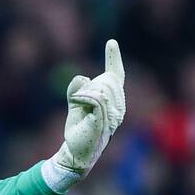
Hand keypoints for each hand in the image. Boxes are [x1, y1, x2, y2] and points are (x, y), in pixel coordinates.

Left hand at [43, 38, 126, 193]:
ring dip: (85, 92)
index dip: (114, 58)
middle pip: (107, 80)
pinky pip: (97, 99)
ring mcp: (114, 115)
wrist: (75, 152)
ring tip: (77, 103)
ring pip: (102, 88)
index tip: (111, 43)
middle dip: (90, 84)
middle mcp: (119, 107)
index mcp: (114, 101)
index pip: (117, 75)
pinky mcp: (104, 122)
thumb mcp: (76, 104)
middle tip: (78, 99)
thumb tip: (81, 78)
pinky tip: (76, 101)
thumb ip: (77, 88)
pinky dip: (83, 96)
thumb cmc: (79, 129)